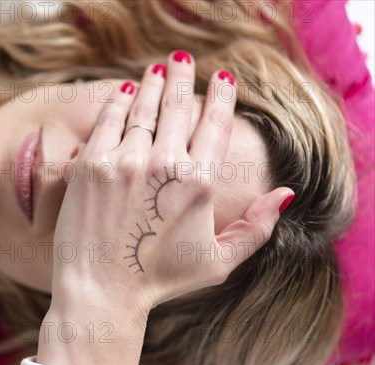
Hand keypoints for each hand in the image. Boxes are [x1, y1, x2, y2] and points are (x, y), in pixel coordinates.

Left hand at [50, 52, 293, 318]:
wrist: (101, 290)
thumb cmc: (159, 279)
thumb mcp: (218, 261)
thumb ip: (257, 228)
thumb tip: (285, 193)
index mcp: (199, 183)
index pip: (216, 124)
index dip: (222, 96)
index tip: (224, 78)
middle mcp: (163, 165)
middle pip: (179, 105)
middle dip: (184, 77)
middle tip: (184, 61)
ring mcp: (124, 162)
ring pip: (144, 107)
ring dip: (153, 83)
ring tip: (158, 69)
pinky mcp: (91, 164)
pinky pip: (108, 120)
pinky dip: (118, 101)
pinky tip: (126, 92)